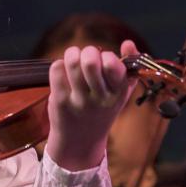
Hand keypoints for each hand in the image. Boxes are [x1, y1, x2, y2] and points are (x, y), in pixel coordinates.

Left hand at [45, 41, 138, 170]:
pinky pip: (57, 70)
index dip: (106, 56)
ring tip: (73, 59)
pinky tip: (62, 72)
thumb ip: (128, 69)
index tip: (103, 61)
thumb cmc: (101, 111)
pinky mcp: (60, 102)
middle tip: (85, 57)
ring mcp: (79, 101)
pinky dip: (58, 65)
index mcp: (117, 94)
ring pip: (72, 63)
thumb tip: (129, 43)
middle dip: (87, 51)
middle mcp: (99, 98)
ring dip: (72, 54)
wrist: (80, 143)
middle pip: (90, 61)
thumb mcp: (120, 94)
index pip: (114, 65)